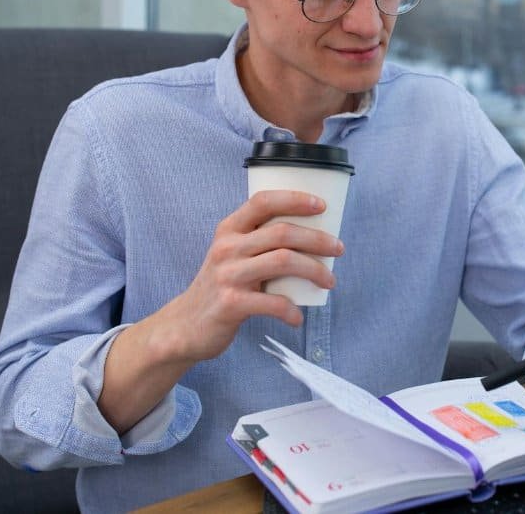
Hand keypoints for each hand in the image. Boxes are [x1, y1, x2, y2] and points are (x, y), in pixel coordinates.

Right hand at [149, 189, 344, 362]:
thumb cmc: (222, 286)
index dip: (294, 199)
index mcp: (229, 229)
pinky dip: (292, 310)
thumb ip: (259, 242)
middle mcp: (227, 247)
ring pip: (283, 261)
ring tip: (330, 281)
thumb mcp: (232, 255)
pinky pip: (273, 303)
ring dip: (315, 270)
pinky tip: (298, 317)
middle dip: (318, 239)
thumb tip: (312, 236)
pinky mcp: (230, 304)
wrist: (185, 325)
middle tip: (338, 249)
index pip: (262, 201)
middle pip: (282, 232)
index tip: (321, 206)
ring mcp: (227, 275)